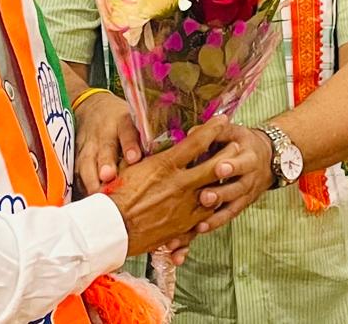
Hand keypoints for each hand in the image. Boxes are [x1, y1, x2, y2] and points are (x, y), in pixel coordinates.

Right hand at [73, 91, 141, 193]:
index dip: (130, 145)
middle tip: (108, 177)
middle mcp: (104, 133)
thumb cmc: (124, 121)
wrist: (92, 107)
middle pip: (105, 149)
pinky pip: (77, 171)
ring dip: (91, 178)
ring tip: (97, 193)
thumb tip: (180, 154)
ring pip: (87, 162)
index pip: (127, 132)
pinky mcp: (76, 155)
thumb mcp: (137, 121)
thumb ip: (150, 137)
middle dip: (106, 164)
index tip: (134, 158)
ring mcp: (88, 144)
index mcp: (124, 122)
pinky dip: (82, 184)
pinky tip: (88, 198)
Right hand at [106, 116, 236, 255]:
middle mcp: (180, 185)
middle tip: (237, 145)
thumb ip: (153, 159)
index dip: (213, 129)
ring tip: (230, 175)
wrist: (110, 228)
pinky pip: (204, 217)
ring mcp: (184, 207)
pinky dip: (211, 209)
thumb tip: (160, 148)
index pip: (197, 142)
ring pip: (214, 193)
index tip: (223, 119)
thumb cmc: (115, 195)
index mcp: (166, 165)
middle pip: (213, 166)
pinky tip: (214, 204)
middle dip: (227, 153)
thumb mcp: (133, 168)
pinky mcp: (182, 227)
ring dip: (223, 182)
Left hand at [194, 124, 274, 233]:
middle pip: (237, 188)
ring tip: (199, 223)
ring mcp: (245, 194)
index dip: (232, 166)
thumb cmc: (243, 143)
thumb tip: (192, 133)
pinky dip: (215, 223)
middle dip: (222, 193)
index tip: (219, 168)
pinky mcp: (240, 205)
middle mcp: (249, 177)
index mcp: (249, 157)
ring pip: (232, 206)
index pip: (242, 162)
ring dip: (216, 216)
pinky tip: (200, 229)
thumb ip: (215, 132)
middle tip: (205, 197)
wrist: (269, 158)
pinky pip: (228, 216)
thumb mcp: (235, 132)